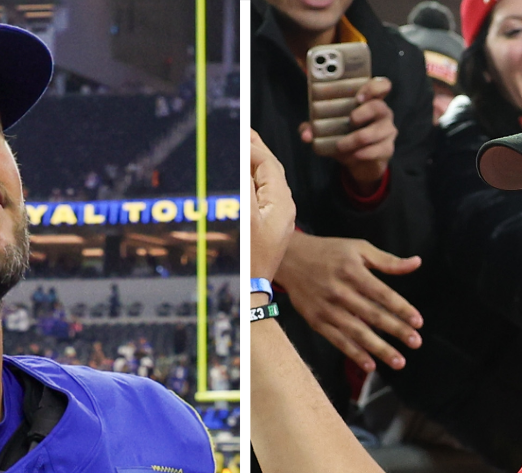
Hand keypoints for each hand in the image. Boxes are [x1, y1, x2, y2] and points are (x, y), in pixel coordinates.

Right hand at [250, 130, 296, 283]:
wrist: (248, 292)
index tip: (238, 130)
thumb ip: (244, 182)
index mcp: (281, 202)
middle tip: (242, 131)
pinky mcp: (268, 228)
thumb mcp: (244, 215)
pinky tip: (240, 178)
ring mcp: (276, 219)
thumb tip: (243, 154)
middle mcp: (283, 208)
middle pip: (270, 169)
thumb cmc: (246, 260)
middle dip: (255, 148)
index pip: (267, 161)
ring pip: (266, 181)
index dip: (251, 143)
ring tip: (240, 147)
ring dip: (252, 163)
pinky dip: (250, 181)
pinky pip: (261, 196)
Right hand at [275, 232, 422, 371]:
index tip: (418, 321)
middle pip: (373, 315)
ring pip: (357, 332)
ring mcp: (327, 309)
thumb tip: (416, 263)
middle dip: (396, 331)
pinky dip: (354, 354)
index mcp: (353, 272)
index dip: (401, 308)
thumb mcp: (358, 248)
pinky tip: (370, 364)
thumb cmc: (328, 252)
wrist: (289, 259)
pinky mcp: (316, 322)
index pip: (383, 294)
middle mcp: (340, 292)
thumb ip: (387, 260)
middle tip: (415, 342)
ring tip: (398, 362)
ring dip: (379, 349)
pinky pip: (338, 341)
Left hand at [299, 77, 396, 188]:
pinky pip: (378, 149)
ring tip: (341, 145)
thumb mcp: (329, 130)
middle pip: (379, 106)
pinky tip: (353, 155)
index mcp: (369, 101)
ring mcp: (387, 130)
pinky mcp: (388, 148)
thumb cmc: (345, 137)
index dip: (373, 87)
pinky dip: (363, 153)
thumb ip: (315, 128)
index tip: (359, 96)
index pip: (381, 86)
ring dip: (357, 139)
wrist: (359, 163)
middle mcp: (381, 112)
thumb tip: (305, 134)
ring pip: (377, 131)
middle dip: (364, 112)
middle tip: (351, 119)